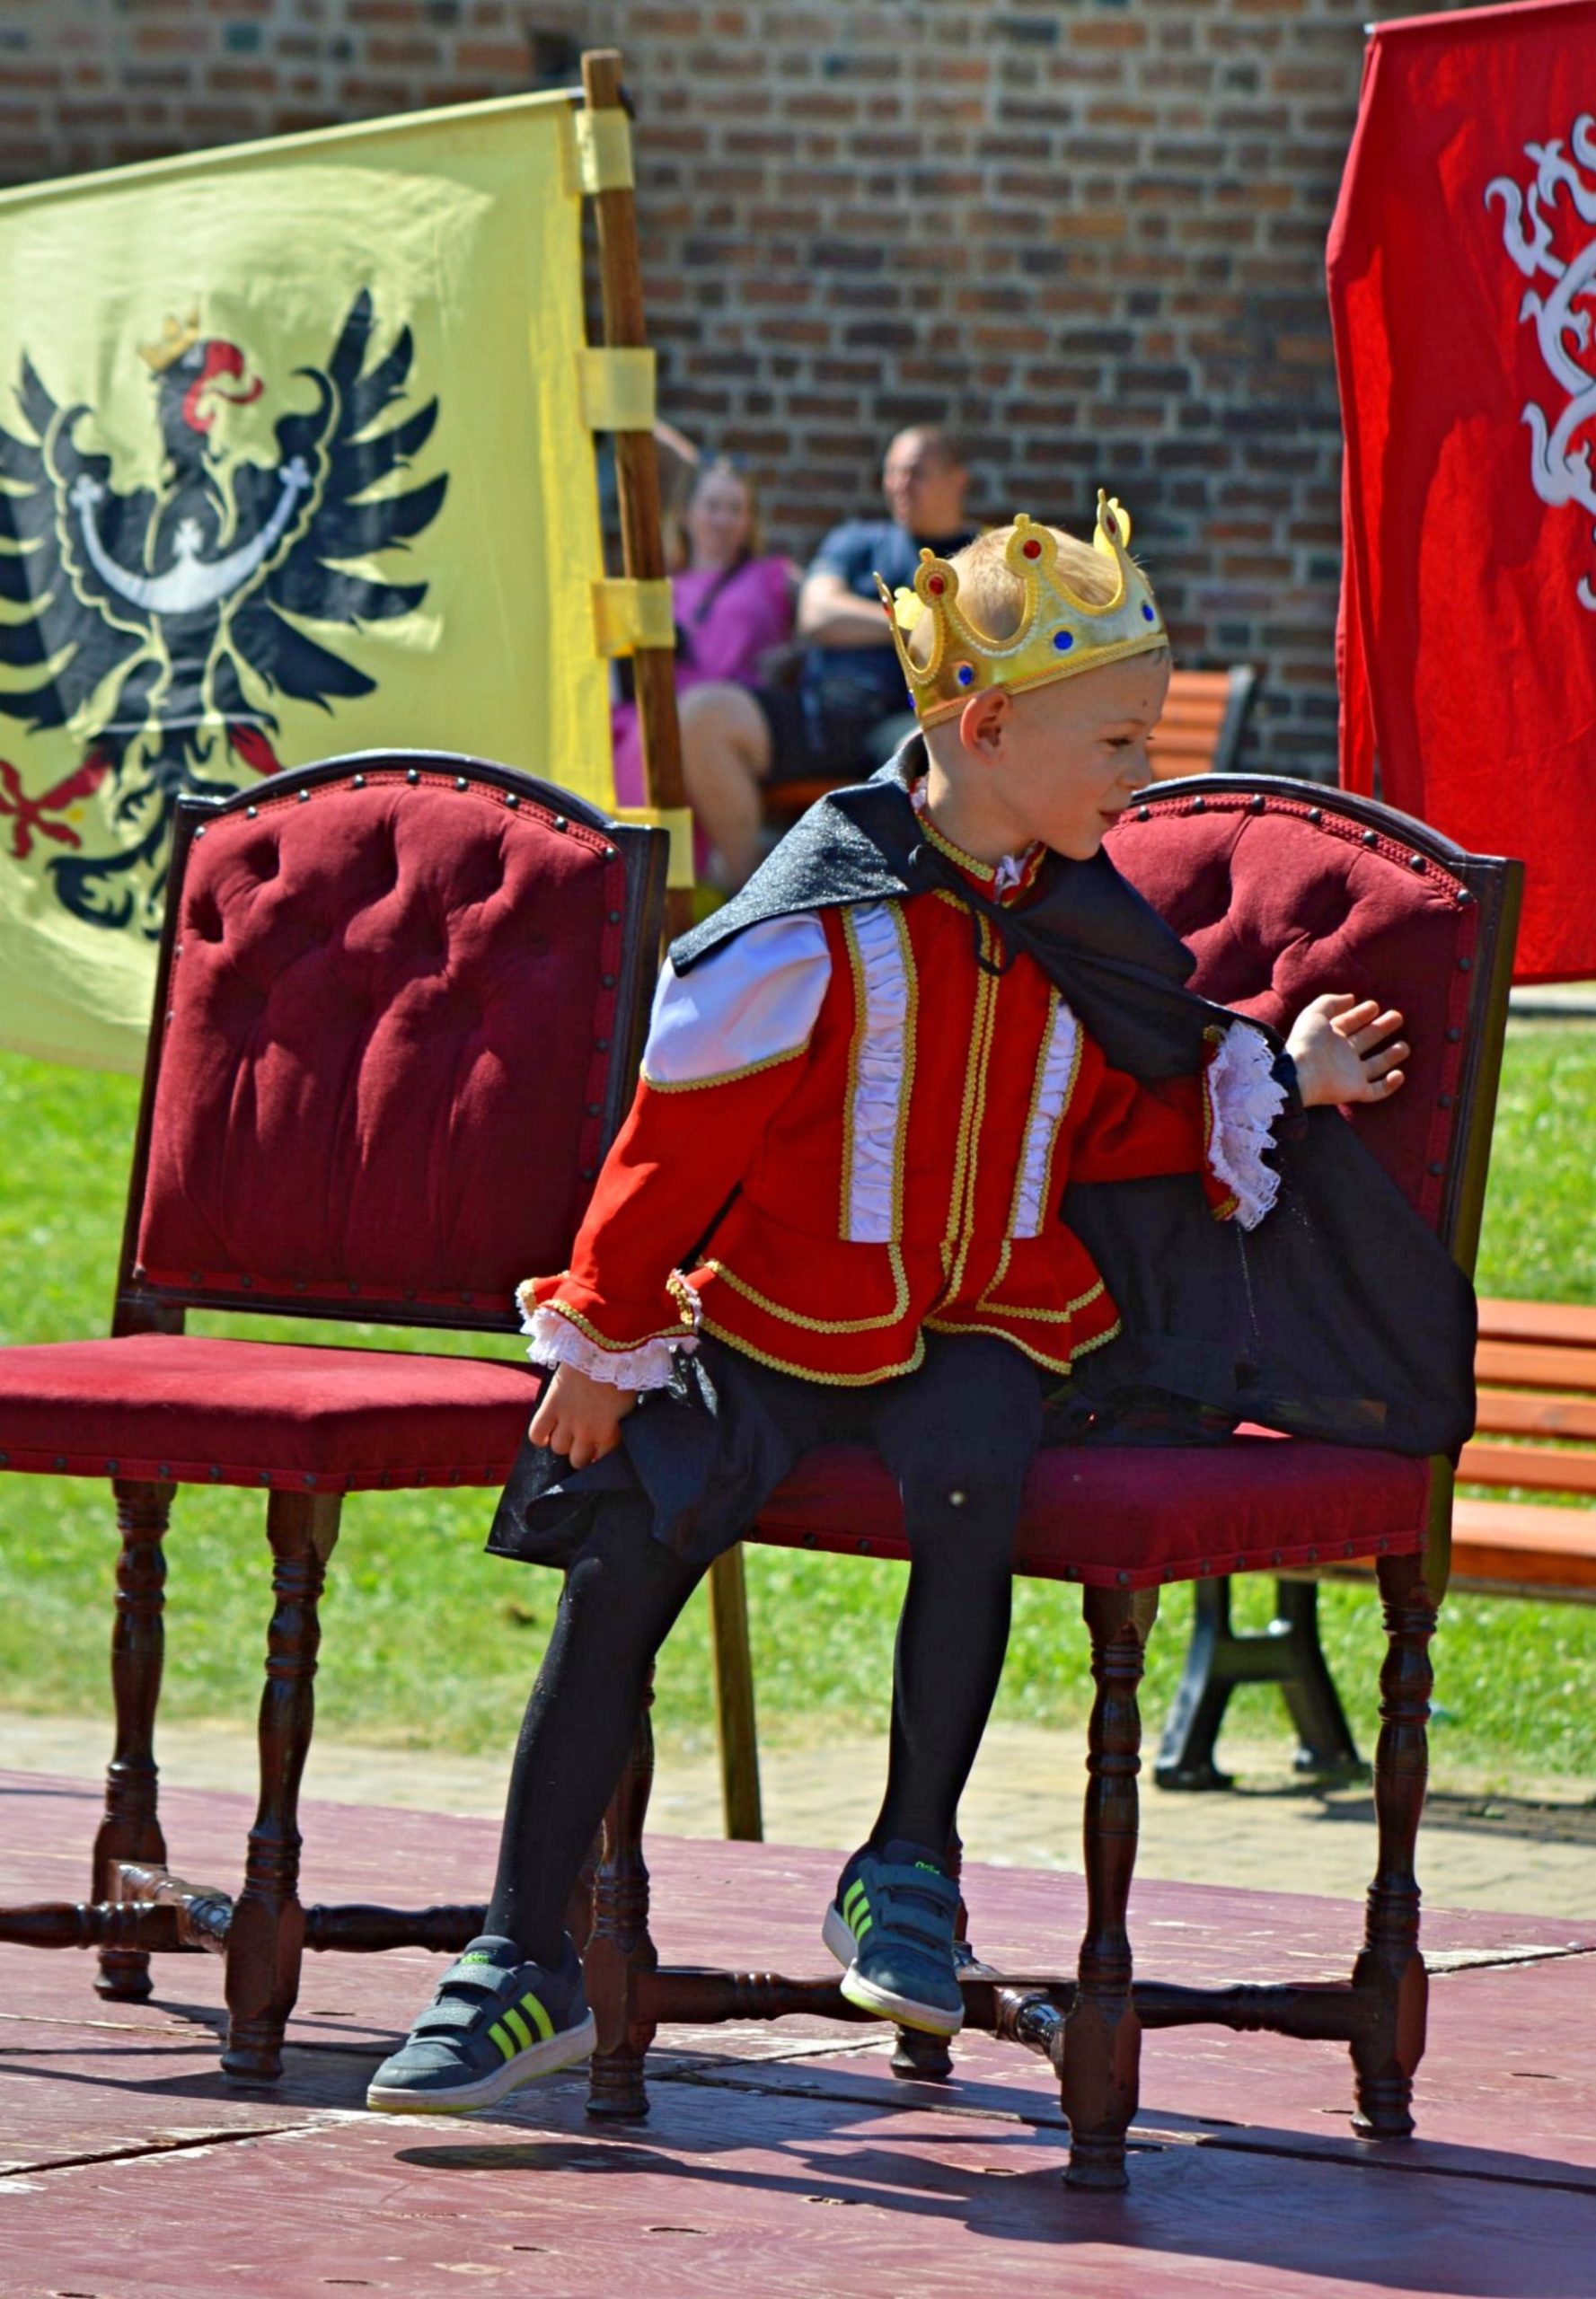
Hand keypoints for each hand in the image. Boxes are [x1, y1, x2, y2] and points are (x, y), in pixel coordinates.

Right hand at [528, 1362, 637, 1468]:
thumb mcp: (628, 1403)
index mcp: (610, 1432)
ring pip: (558, 1448)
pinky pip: (536, 1433)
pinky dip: (539, 1437)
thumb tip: (612, 1431)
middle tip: (582, 1443)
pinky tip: (544, 1435)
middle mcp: (587, 1432)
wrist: (603, 1348)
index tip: (598, 1451)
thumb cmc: (622, 1373)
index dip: (599, 1457)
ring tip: (565, 1433)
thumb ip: (618, 1423)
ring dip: (562, 1442)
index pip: (602, 1460)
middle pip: (577, 1461)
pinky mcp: (551, 1406)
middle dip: (580, 1454)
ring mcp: (567, 1420)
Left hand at [1286, 993, 1408, 1108]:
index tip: (1374, 1005)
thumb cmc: (1306, 1042)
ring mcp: (1350, 1074)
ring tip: (1405, 1046)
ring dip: (1390, 1056)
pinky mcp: (1356, 1090)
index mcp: (1330, 1037)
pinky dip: (1389, 1085)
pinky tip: (1400, 1074)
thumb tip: (1351, 998)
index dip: (1361, 1013)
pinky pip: (1376, 1091)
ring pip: (1375, 1065)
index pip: (1349, 1023)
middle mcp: (1342, 1055)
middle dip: (1381, 1028)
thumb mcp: (1315, 1014)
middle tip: (1397, 1016)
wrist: (1300, 1074)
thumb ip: (1331, 1002)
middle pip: (1366, 1040)